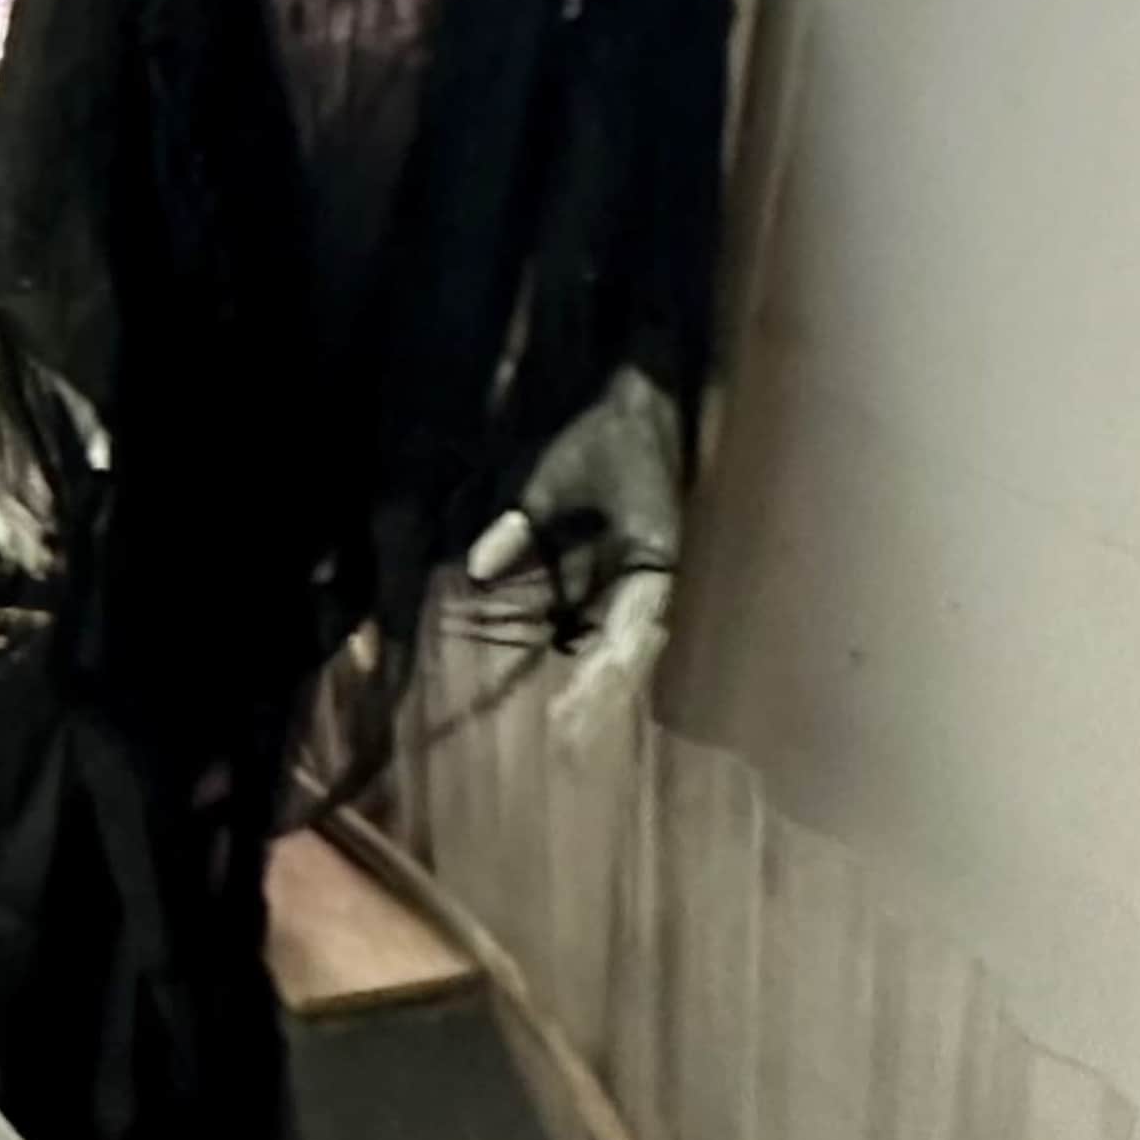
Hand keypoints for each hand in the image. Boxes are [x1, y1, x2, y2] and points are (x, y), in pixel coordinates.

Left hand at [0, 316, 104, 581]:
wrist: (6, 302)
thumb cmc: (33, 341)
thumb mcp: (68, 390)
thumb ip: (88, 426)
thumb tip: (104, 464)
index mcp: (8, 424)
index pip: (21, 482)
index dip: (36, 517)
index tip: (55, 547)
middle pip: (2, 494)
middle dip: (23, 531)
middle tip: (44, 563)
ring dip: (4, 526)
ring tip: (27, 555)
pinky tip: (1, 527)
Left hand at [469, 367, 682, 697]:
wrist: (647, 397)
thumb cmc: (609, 433)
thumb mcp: (558, 474)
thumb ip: (524, 522)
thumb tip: (479, 568)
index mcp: (657, 560)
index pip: (630, 638)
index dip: (599, 683)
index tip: (566, 719)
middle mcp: (660, 578)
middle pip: (634, 653)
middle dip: (600, 698)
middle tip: (564, 742)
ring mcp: (651, 575)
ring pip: (628, 644)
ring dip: (600, 683)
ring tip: (566, 727)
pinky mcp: (636, 568)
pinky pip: (616, 622)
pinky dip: (595, 653)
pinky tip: (571, 679)